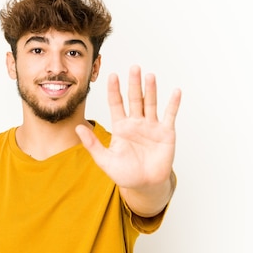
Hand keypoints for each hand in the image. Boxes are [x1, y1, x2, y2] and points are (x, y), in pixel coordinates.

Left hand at [76, 65, 180, 203]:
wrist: (145, 185)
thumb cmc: (125, 174)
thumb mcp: (105, 160)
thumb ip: (92, 144)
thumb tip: (77, 128)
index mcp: (121, 127)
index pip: (116, 104)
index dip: (114, 90)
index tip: (112, 75)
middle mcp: (136, 123)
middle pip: (134, 99)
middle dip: (134, 84)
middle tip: (134, 67)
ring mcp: (151, 126)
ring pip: (150, 103)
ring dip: (150, 90)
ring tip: (149, 75)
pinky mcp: (166, 133)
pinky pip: (169, 115)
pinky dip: (173, 104)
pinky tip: (175, 91)